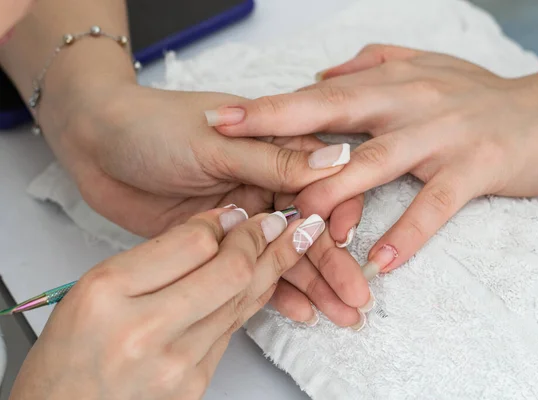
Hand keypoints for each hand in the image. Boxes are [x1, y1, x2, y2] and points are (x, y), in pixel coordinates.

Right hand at [10, 208, 322, 399]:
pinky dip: (252, 298)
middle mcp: (145, 329)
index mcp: (110, 294)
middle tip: (283, 219)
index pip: (191, 243)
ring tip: (295, 240)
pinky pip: (234, 328)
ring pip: (243, 299)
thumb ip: (155, 256)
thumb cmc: (70, 355)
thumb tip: (214, 229)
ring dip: (273, 264)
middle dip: (264, 238)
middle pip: (231, 271)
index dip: (225, 222)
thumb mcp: (93, 288)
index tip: (238, 213)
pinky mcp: (197, 382)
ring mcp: (177, 363)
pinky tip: (266, 277)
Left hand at [45, 82, 369, 328]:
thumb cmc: (152, 127)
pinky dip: (275, 290)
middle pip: (309, 226)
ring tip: (340, 314)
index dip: (340, 211)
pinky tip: (300, 311)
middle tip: (356, 297)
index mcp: (273, 146)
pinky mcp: (219, 241)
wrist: (95, 145)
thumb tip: (338, 161)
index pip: (322, 181)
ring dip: (312, 283)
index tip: (345, 242)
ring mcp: (243, 214)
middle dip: (333, 261)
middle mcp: (265, 181)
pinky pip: (252, 269)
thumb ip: (274, 161)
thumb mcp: (217, 142)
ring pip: (284, 253)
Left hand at [212, 43, 537, 276]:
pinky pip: (436, 203)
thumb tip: (322, 71)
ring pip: (379, 160)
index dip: (271, 106)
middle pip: (336, 114)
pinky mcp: (476, 166)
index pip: (320, 93)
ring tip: (299, 218)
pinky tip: (382, 259)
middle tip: (231, 144)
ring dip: (336, 189)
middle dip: (280, 129)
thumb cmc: (483, 95)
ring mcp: (442, 135)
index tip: (224, 117)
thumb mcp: (425, 67)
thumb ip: (372, 65)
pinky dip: (409, 231)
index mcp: (391, 84)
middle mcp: (409, 104)